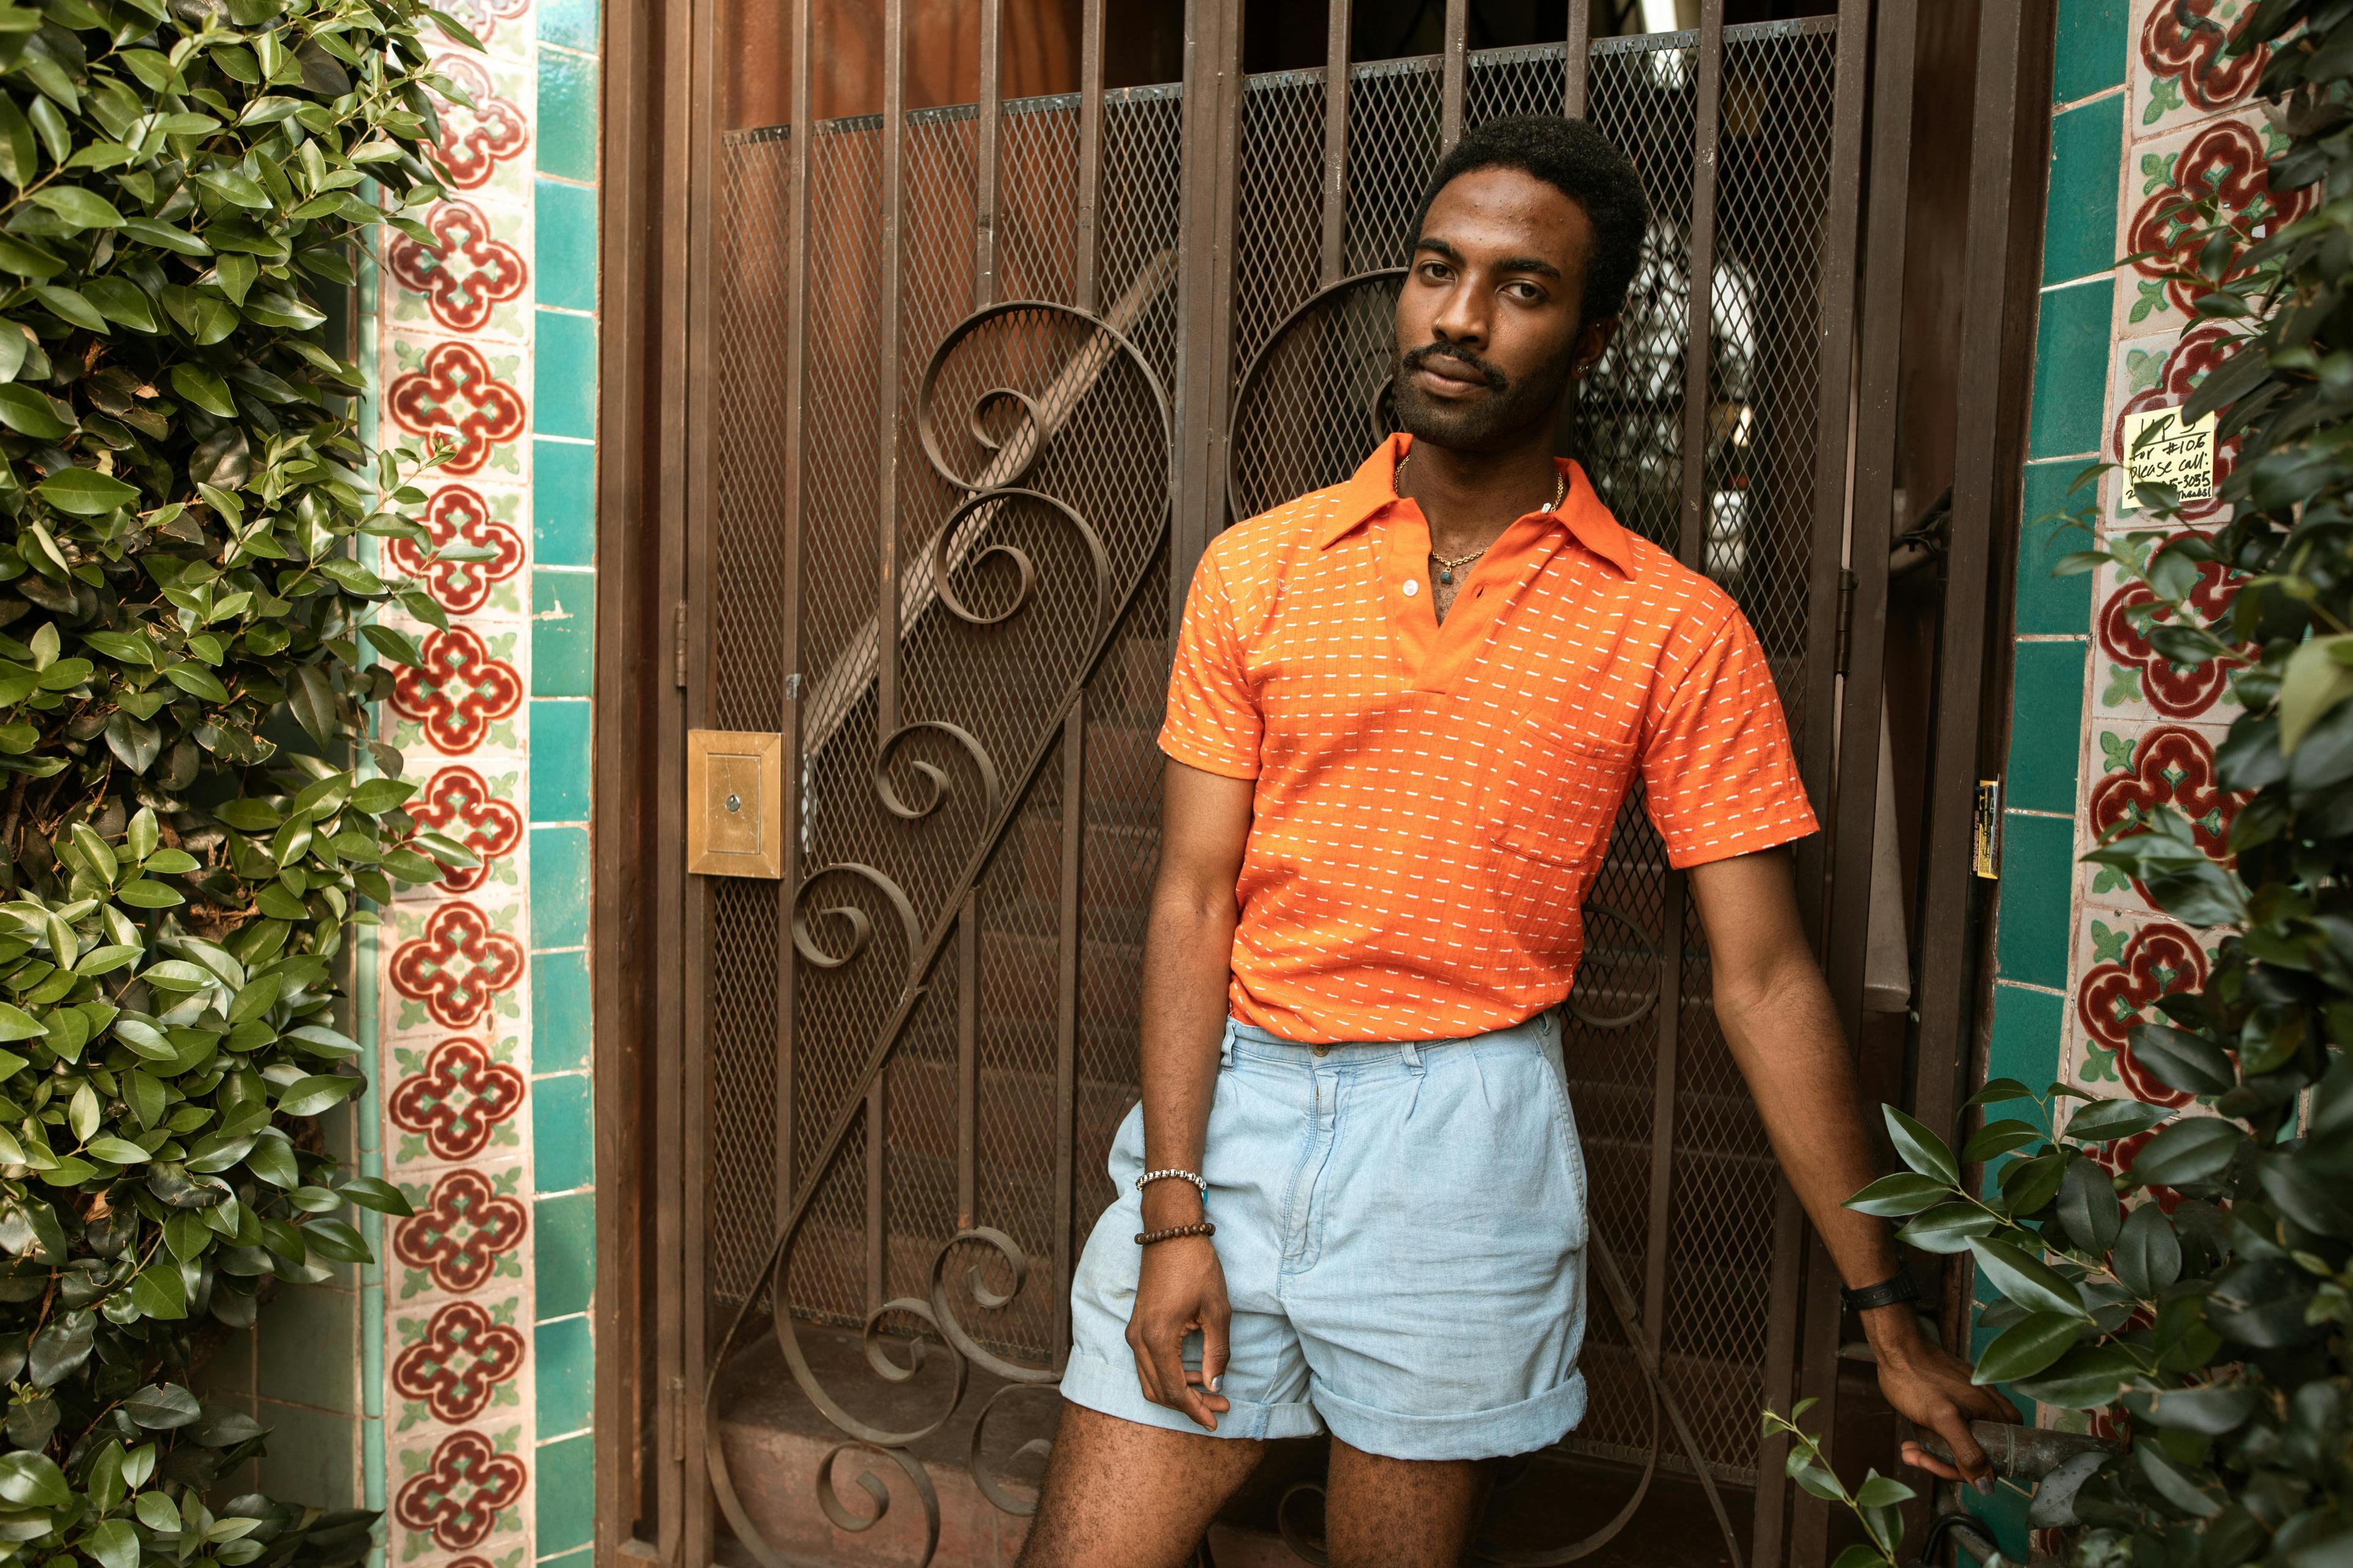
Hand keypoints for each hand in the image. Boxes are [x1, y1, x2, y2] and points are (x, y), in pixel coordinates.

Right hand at [1125, 1217, 1231, 1430]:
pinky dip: (1169, 1376)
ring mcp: (1134, 1333)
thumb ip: (1217, 1353)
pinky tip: (1195, 1373)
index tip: (1215, 1421)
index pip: (1173, 1390)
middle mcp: (1138, 1340)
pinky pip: (1148, 1365)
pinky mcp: (1137, 1327)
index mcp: (1157, 1338)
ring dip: (1179, 1392)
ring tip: (1212, 1392)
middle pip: (1158, 1392)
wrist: (1171, 1234)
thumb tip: (1215, 1387)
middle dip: (1188, 1405)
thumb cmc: (1196, 1267)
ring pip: (1151, 1380)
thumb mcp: (1217, 1311)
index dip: (1195, 1410)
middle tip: (1220, 1407)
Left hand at [1864, 1309, 2014, 1493]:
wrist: (1897, 1349)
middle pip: (1975, 1457)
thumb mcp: (1944, 1418)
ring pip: (1958, 1447)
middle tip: (1916, 1456)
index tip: (1935, 1465)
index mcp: (2000, 1417)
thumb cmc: (1918, 1379)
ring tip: (1909, 1451)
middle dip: (1942, 1462)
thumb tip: (1987, 1486)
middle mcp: (1992, 1414)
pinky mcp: (1956, 1407)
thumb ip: (1968, 1452)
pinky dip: (1930, 1442)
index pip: (1993, 1462)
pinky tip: (1910, 1444)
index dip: (1964, 1471)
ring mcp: (1974, 1409)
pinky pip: (1948, 1434)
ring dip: (1932, 1454)